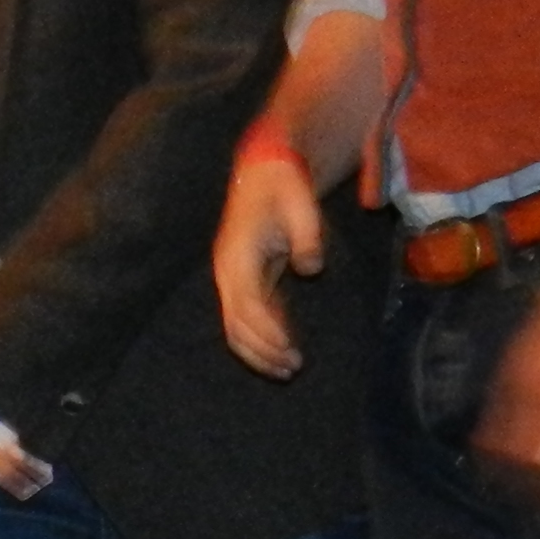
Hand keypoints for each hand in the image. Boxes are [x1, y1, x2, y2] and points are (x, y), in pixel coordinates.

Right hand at [214, 130, 331, 377]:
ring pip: (236, 326)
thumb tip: (311, 267)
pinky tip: (285, 347)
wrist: (265, 170)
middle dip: (262, 350)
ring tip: (288, 368)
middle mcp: (228, 271)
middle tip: (293, 367)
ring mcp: (232, 277)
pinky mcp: (244, 280)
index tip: (290, 349)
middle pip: (235, 324)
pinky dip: (263, 336)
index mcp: (237, 255)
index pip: (246, 305)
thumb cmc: (284, 186)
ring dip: (259, 350)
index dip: (266, 332)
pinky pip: (246, 317)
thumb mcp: (300, 203)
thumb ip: (307, 236)